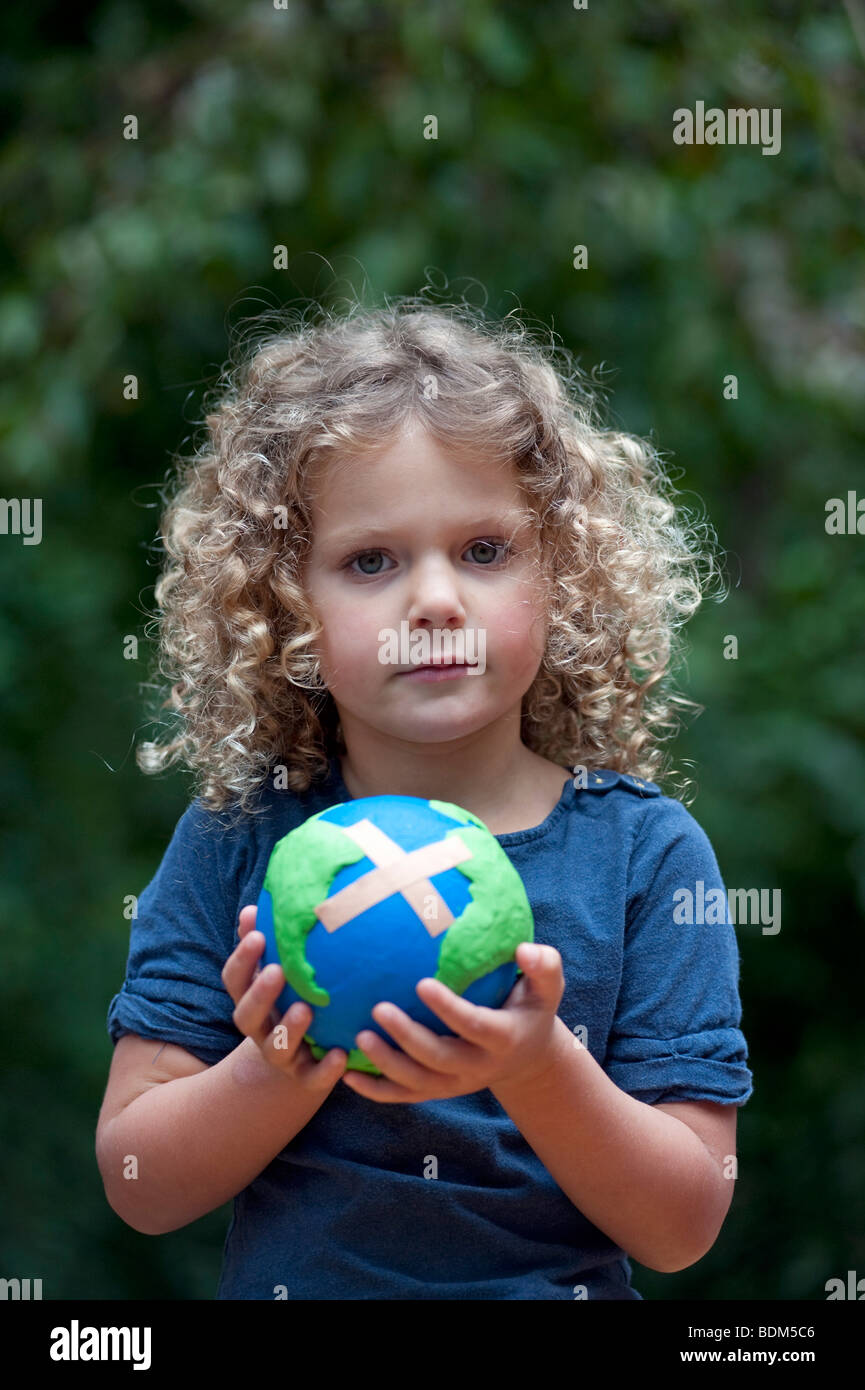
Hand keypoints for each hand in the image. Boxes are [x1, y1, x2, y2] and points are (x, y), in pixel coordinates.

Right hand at [221, 905, 347, 1090]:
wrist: (302, 1064)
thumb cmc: (294, 1001)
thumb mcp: (282, 972)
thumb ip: (274, 941)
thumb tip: (261, 902)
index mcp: (252, 1001)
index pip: (235, 980)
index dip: (242, 959)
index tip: (257, 935)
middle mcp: (261, 1030)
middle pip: (247, 1016)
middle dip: (260, 994)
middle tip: (277, 970)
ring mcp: (282, 1057)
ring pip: (277, 1048)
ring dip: (289, 1029)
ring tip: (306, 1009)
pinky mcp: (306, 1079)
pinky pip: (312, 1079)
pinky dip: (325, 1070)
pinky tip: (340, 1055)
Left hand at [341, 942, 565, 1103]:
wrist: (525, 1056)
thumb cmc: (529, 1008)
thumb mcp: (547, 989)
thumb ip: (544, 967)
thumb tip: (524, 949)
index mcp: (502, 1039)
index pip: (473, 1025)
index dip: (448, 1009)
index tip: (421, 984)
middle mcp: (477, 1067)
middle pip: (438, 1058)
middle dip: (407, 1037)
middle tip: (378, 1009)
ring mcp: (455, 1083)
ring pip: (416, 1082)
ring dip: (386, 1064)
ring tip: (359, 1037)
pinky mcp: (437, 1091)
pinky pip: (403, 1096)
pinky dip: (376, 1090)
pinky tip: (348, 1075)